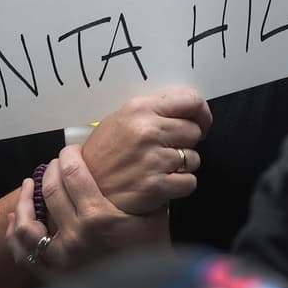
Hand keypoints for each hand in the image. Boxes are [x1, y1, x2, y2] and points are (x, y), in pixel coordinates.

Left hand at [5, 146, 168, 273]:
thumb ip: (145, 190)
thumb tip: (141, 165)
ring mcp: (60, 258)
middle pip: (50, 190)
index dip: (69, 155)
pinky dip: (15, 235)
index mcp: (98, 217)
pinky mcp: (54, 275)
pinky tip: (15, 221)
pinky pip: (24, 253)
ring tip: (28, 186)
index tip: (71, 151)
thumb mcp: (155, 219)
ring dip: (24, 201)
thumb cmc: (153, 257)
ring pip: (26, 224)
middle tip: (57, 163)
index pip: (73, 173)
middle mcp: (75, 235)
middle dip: (51, 170)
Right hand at [82, 86, 211, 213]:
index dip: (201, 113)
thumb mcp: (121, 120)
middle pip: (195, 131)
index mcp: (140, 109)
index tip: (200, 123)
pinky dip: (180, 185)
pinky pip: (189, 182)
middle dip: (187, 142)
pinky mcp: (157, 185)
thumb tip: (190, 108)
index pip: (190, 100)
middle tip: (170, 150)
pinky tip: (163, 183)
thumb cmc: (105, 154)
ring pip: (194, 159)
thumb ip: (154, 111)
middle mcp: (147, 130)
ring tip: (161, 168)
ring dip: (183, 166)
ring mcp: (153, 158)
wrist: (85, 187)